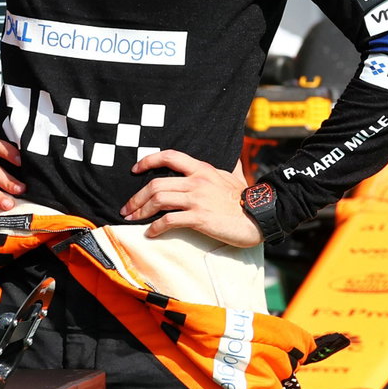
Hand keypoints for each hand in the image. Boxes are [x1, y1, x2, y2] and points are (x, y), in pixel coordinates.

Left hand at [122, 149, 260, 247]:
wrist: (261, 216)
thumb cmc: (247, 198)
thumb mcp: (236, 175)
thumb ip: (230, 165)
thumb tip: (234, 155)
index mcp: (202, 169)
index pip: (169, 156)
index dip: (148, 160)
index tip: (135, 169)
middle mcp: (196, 181)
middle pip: (156, 184)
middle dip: (136, 197)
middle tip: (126, 208)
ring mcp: (197, 199)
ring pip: (158, 200)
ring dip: (140, 210)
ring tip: (132, 219)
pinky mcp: (199, 218)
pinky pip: (169, 220)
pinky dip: (155, 227)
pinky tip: (150, 233)